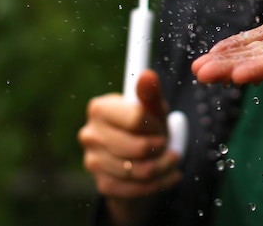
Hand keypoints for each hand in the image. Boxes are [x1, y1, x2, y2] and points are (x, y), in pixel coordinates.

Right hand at [78, 70, 181, 224]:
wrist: (141, 160)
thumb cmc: (148, 127)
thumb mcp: (153, 109)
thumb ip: (151, 93)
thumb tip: (148, 74)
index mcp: (100, 109)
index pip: (136, 118)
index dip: (156, 124)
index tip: (161, 126)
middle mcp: (90, 134)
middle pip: (138, 147)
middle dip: (162, 148)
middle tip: (168, 145)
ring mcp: (92, 161)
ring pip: (140, 171)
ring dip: (164, 167)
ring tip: (172, 160)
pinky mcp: (101, 184)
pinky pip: (137, 189)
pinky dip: (159, 183)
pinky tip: (168, 175)